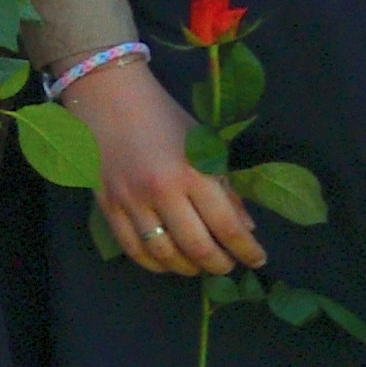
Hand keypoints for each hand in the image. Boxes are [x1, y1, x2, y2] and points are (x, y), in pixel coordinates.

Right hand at [65, 55, 265, 277]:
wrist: (109, 99)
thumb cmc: (164, 118)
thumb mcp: (204, 146)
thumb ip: (226, 187)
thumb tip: (246, 227)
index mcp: (193, 171)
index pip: (227, 225)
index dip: (246, 249)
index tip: (258, 259)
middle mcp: (162, 191)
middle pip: (197, 246)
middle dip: (219, 264)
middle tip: (228, 266)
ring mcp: (131, 201)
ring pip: (164, 254)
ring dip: (187, 268)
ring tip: (199, 266)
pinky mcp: (107, 206)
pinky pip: (132, 248)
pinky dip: (154, 263)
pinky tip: (168, 262)